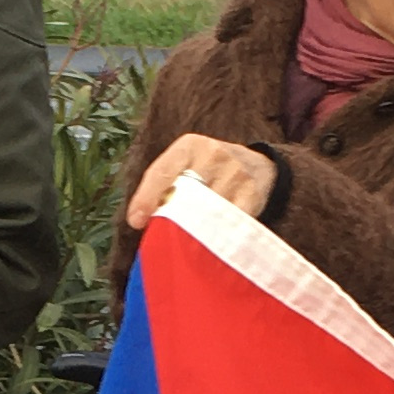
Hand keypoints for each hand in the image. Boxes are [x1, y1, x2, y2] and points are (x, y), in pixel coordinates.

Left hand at [123, 133, 281, 231]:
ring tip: (185, 247)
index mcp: (189, 146)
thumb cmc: (209, 170)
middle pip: (185, 192)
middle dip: (171, 218)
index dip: (146, 197)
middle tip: (163, 238)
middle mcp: (213, 155)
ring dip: (194, 231)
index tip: (136, 221)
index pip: (163, 171)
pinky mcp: (252, 194)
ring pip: (207, 210)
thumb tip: (139, 219)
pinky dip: (217, 236)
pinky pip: (230, 222)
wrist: (258, 165)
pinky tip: (209, 245)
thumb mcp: (185, 165)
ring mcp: (235, 173)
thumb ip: (162, 185)